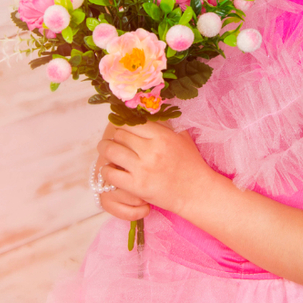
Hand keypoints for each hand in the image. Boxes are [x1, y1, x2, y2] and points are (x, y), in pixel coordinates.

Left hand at [97, 121, 216, 216]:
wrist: (196, 192)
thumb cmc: (191, 163)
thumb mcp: (181, 136)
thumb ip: (165, 123)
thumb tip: (147, 110)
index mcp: (162, 136)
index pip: (132, 121)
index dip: (124, 122)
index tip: (121, 124)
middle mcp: (151, 150)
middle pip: (120, 135)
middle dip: (114, 135)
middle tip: (113, 137)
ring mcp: (143, 169)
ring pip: (111, 151)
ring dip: (105, 148)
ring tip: (106, 148)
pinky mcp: (137, 187)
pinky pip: (110, 174)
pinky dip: (106, 170)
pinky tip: (110, 168)